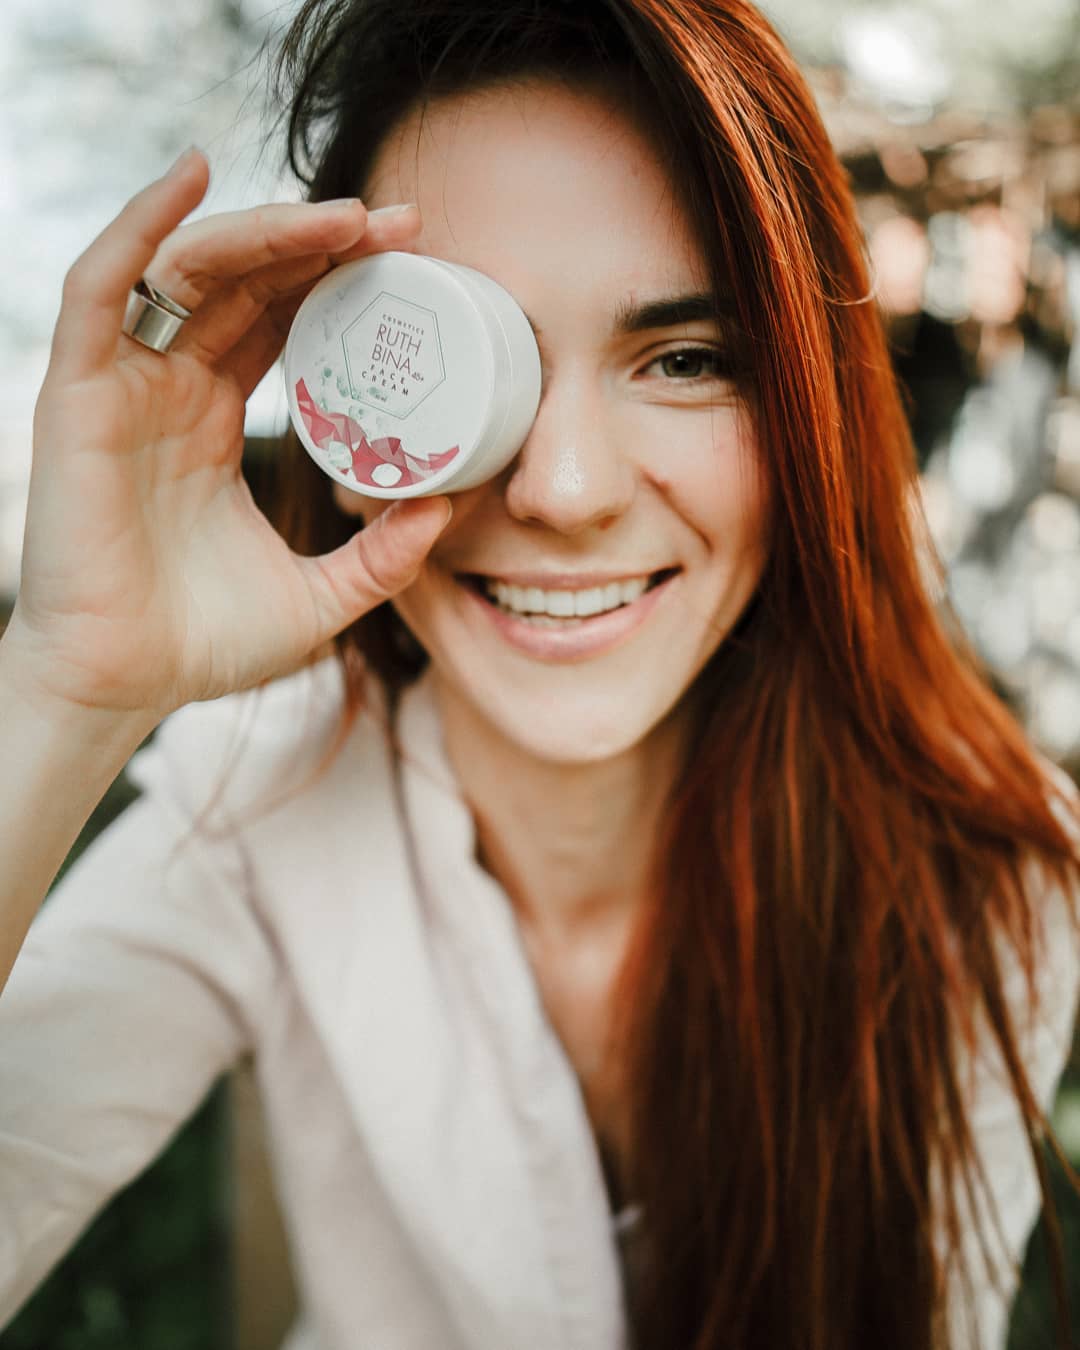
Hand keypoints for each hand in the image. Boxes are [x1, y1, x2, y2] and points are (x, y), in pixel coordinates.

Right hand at [7, 149, 449, 720]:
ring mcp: (124, 385)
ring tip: (347, 218)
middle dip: (321, 245)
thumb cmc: (204, 645)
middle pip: (246, 283)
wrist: (125, 688)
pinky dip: (142, 224)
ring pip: (189, 270)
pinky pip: (102, 287)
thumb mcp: (321, 596)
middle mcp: (169, 389)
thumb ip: (382, 555)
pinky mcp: (79, 393)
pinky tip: (195, 174)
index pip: (278, 321)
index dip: (337, 282)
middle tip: (401, 225)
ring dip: (266, 231)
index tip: (412, 261)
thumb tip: (448, 510)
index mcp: (215, 422)